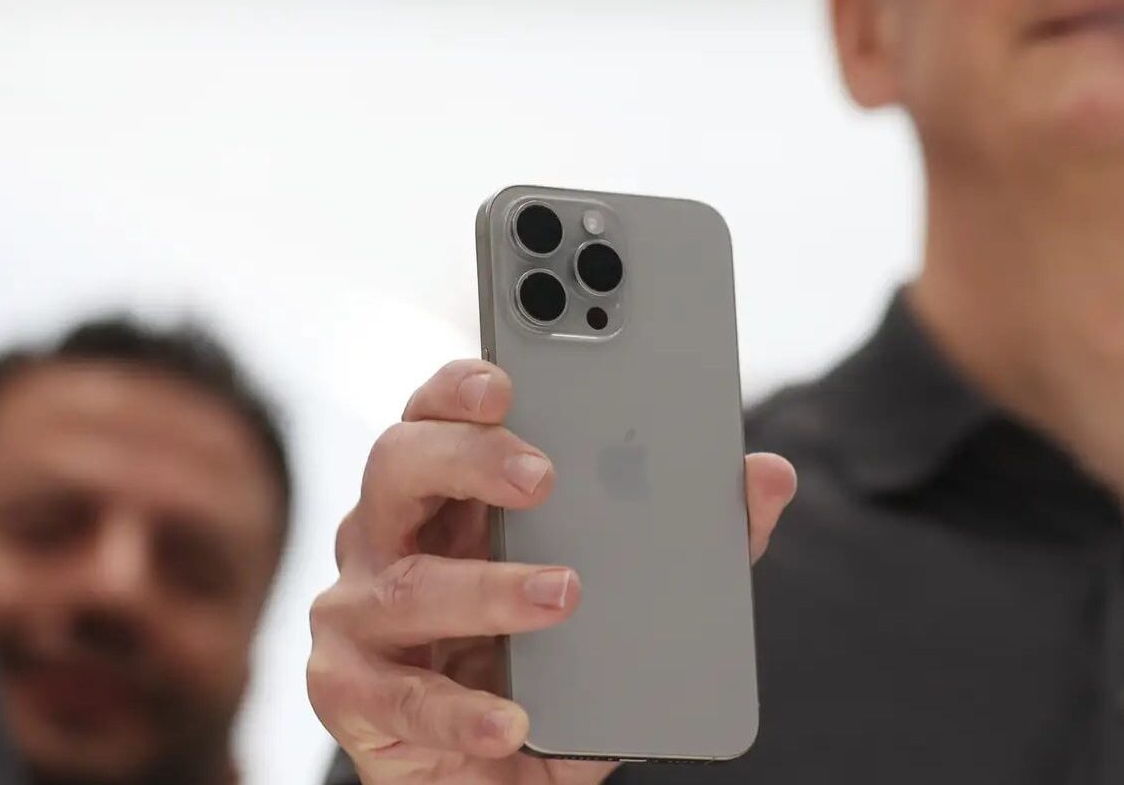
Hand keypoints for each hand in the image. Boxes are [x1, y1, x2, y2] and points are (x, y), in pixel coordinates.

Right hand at [308, 360, 797, 784]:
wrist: (506, 776)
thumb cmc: (558, 663)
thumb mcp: (638, 599)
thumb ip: (703, 537)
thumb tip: (769, 475)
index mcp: (453, 494)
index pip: (441, 411)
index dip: (463, 385)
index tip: (508, 378)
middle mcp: (391, 537)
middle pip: (399, 463)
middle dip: (467, 457)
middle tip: (542, 476)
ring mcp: (361, 614)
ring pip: (402, 583)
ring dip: (484, 588)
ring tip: (563, 594)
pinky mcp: (354, 695)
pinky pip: (402, 697)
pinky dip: (460, 708)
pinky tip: (513, 717)